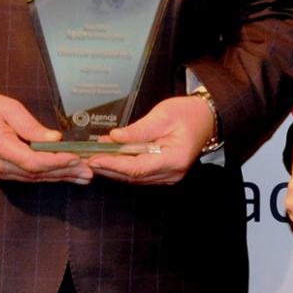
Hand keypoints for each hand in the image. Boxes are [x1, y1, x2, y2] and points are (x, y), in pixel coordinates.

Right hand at [0, 92, 90, 182]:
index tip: (75, 158)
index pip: (30, 161)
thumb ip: (31, 126)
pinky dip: (47, 176)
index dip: (55, 162)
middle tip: (88, 171)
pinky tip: (65, 175)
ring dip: (59, 177)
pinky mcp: (0, 173)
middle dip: (64, 172)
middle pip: (35, 173)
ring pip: (33, 178)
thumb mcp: (9, 108)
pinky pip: (27, 177)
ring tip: (83, 176)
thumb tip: (55, 140)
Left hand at [88, 95, 215, 185]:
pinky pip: (140, 174)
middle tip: (86, 160)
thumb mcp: (162, 116)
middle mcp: (172, 173)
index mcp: (174, 159)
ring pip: (135, 178)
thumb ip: (138, 130)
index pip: (137, 168)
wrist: (206, 118)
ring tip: (94, 157)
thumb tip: (114, 138)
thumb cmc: (188, 114)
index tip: (95, 159)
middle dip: (108, 168)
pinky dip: (124, 167)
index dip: (114, 165)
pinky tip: (110, 158)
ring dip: (114, 169)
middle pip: (134, 176)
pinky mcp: (164, 173)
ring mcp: (169, 176)